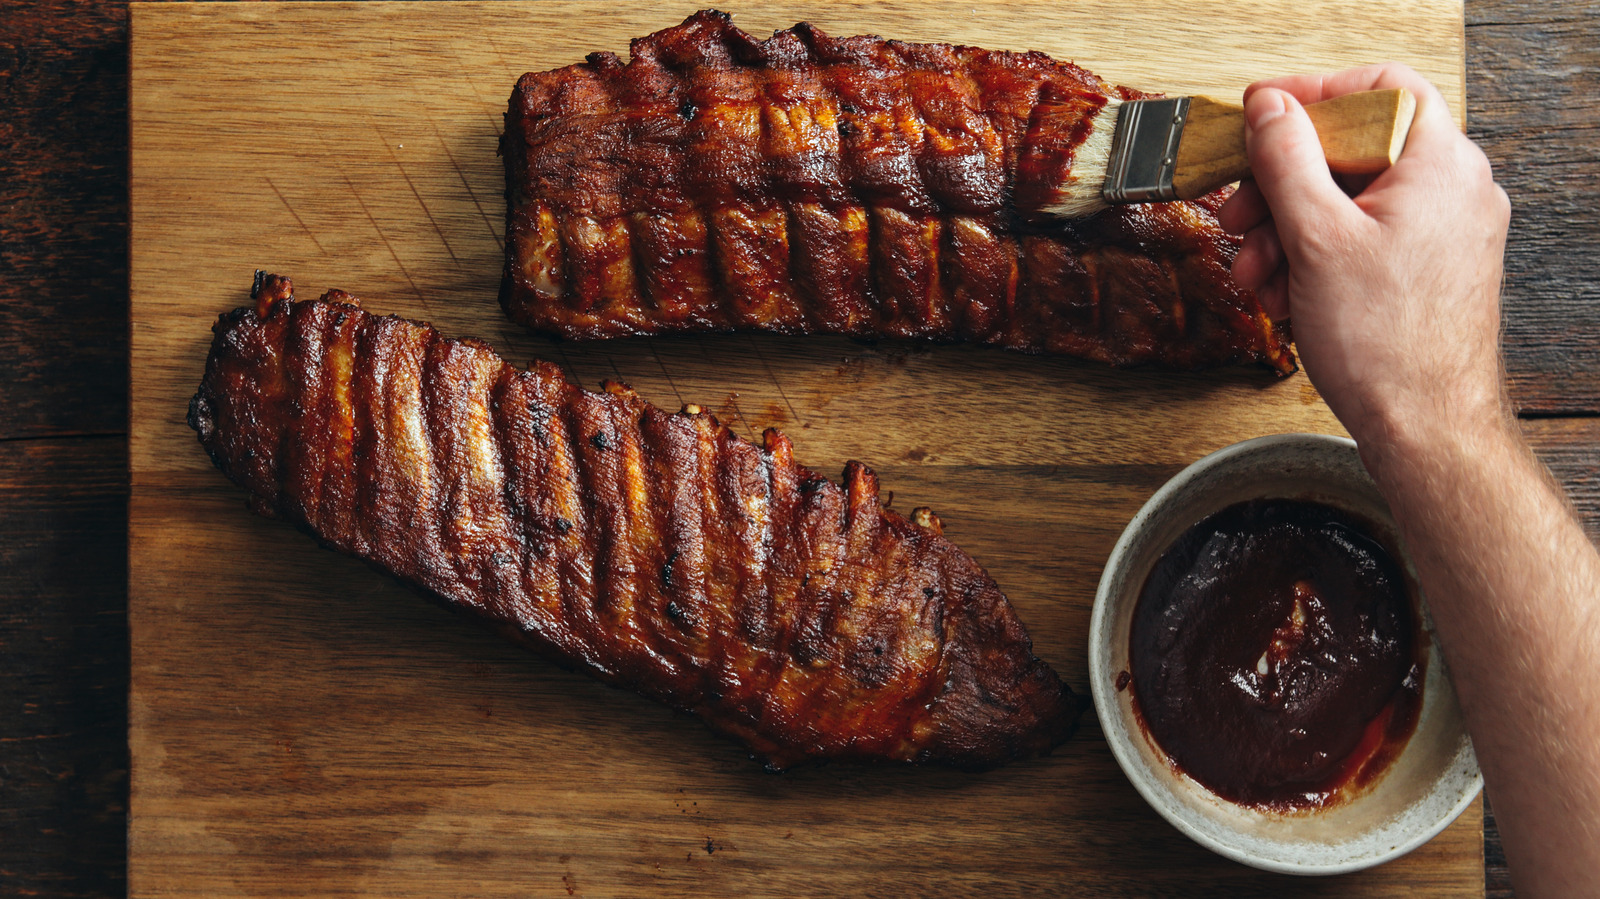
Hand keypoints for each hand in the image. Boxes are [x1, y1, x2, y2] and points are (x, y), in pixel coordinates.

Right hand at [1216, 64, 1512, 446]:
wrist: (1423, 427)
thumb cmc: (1388, 347)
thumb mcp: (1316, 239)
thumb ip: (1287, 160)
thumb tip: (1269, 108)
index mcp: (1441, 165)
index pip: (1379, 90)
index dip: (1312, 96)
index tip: (1262, 115)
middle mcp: (1452, 190)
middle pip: (1352, 150)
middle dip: (1283, 186)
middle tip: (1241, 212)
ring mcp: (1442, 230)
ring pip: (1348, 200)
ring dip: (1288, 232)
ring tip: (1258, 272)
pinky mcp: (1425, 266)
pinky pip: (1359, 238)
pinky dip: (1314, 258)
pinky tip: (1285, 293)